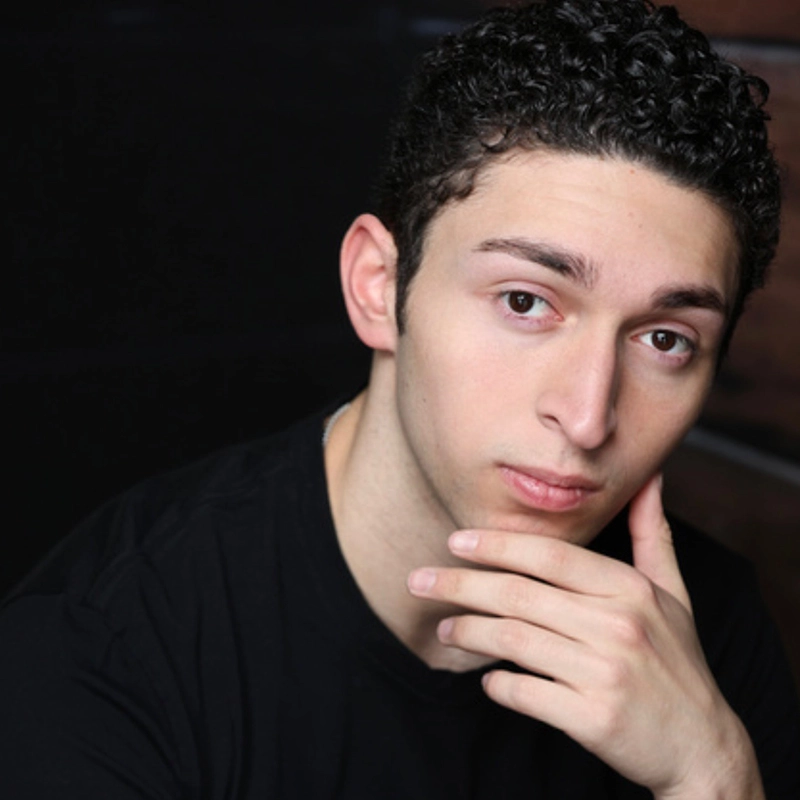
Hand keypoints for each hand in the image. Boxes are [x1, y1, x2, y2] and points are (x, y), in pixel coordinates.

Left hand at [407, 475, 763, 797]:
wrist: (702, 746)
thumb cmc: (677, 663)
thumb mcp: (674, 594)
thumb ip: (652, 534)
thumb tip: (649, 478)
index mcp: (629, 589)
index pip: (549, 555)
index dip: (496, 545)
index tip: (455, 541)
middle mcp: (617, 625)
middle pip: (519, 594)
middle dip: (460, 584)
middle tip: (418, 580)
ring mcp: (605, 672)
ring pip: (513, 639)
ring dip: (468, 631)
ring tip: (444, 628)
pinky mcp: (592, 718)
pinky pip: (524, 691)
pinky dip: (496, 683)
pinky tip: (487, 678)